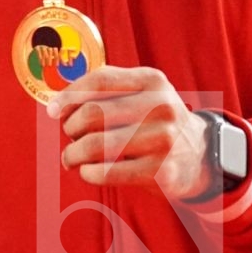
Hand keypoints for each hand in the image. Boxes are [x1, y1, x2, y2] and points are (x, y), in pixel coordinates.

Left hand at [46, 65, 209, 199]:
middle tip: (69, 137)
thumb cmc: (156, 121)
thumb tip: (57, 104)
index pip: (101, 79)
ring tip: (70, 158)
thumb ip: (106, 89)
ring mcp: (163, 139)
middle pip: (94, 113)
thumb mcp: (143, 93)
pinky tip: (87, 171)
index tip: (52, 110)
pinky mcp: (161, 171)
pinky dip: (88, 172)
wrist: (199, 155)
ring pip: (95, 145)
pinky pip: (107, 172)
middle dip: (70, 127)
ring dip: (72, 153)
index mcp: (152, 80)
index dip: (70, 94)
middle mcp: (161, 106)